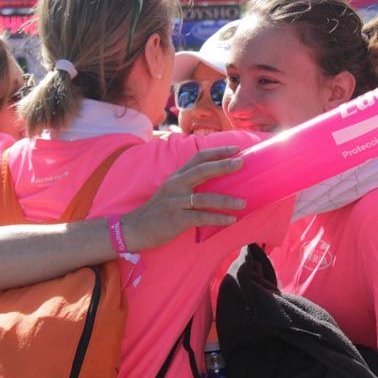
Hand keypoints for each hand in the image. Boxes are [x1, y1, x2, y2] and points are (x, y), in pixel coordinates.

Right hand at [122, 146, 244, 251]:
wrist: (134, 228)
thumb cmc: (156, 211)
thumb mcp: (170, 191)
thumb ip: (187, 185)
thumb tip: (216, 183)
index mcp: (176, 177)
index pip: (198, 158)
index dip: (217, 152)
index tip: (236, 150)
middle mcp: (175, 185)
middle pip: (202, 171)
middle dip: (223, 165)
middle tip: (242, 163)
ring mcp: (175, 202)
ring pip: (205, 198)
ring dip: (226, 200)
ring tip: (243, 202)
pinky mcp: (176, 219)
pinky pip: (201, 217)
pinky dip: (218, 218)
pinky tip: (231, 220)